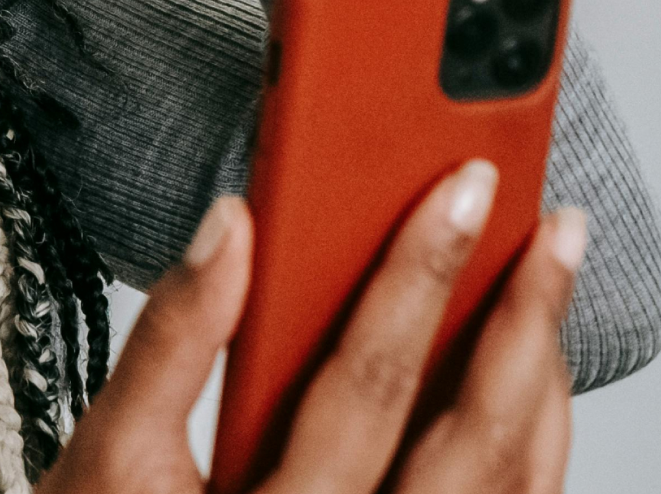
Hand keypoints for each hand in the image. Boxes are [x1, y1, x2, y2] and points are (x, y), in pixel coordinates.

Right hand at [41, 167, 586, 493]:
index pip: (367, 382)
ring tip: (545, 288)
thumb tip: (228, 227)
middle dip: (522, 318)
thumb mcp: (110, 452)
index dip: (418, 277)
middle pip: (473, 435)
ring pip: (514, 481)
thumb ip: (169, 341)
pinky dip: (532, 440)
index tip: (456, 195)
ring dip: (540, 377)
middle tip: (550, 227)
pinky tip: (525, 378)